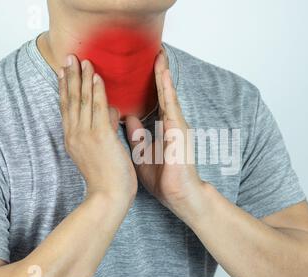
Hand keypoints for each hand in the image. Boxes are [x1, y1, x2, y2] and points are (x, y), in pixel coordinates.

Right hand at [58, 55, 137, 207]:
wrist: (109, 197)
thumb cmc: (108, 179)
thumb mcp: (101, 151)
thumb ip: (104, 129)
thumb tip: (109, 111)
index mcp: (74, 139)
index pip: (68, 108)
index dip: (66, 88)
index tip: (65, 71)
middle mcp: (75, 134)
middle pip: (71, 100)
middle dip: (70, 77)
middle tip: (70, 57)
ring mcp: (86, 135)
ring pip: (82, 100)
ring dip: (82, 78)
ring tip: (83, 60)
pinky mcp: (100, 137)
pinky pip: (97, 108)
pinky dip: (96, 91)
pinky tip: (96, 77)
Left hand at [125, 51, 204, 219]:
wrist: (179, 195)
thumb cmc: (164, 179)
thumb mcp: (143, 155)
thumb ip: (137, 136)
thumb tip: (128, 119)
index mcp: (165, 129)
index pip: (156, 101)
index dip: (151, 84)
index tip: (145, 68)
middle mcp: (173, 124)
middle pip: (164, 93)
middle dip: (159, 72)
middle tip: (155, 51)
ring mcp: (178, 126)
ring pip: (169, 94)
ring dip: (164, 74)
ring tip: (160, 54)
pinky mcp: (179, 130)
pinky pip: (172, 105)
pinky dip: (167, 88)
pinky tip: (163, 73)